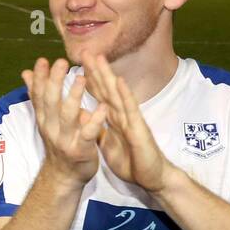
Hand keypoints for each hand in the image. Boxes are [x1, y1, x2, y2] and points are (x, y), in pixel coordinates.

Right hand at [22, 57, 107, 183]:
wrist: (64, 177)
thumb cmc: (58, 143)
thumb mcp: (45, 119)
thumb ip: (37, 96)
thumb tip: (25, 73)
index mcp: (44, 118)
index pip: (38, 95)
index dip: (39, 78)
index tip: (42, 60)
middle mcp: (51, 127)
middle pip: (51, 102)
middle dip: (55, 81)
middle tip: (61, 62)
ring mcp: (65, 139)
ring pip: (68, 115)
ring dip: (74, 96)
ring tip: (82, 78)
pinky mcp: (80, 150)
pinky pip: (88, 134)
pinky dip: (94, 120)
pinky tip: (102, 107)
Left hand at [82, 53, 171, 192]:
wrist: (152, 178)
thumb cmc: (132, 161)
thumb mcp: (107, 144)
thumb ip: (98, 129)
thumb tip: (84, 118)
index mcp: (114, 118)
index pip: (99, 95)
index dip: (89, 79)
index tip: (77, 64)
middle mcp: (122, 115)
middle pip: (107, 89)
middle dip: (96, 71)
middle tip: (85, 51)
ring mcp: (131, 120)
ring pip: (117, 94)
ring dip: (108, 76)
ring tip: (99, 58)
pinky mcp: (139, 129)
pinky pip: (130, 111)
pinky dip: (125, 95)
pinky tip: (119, 82)